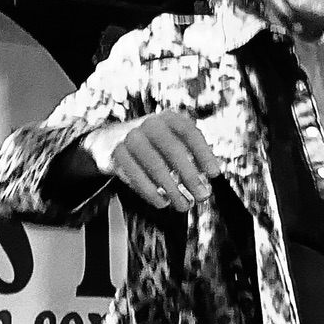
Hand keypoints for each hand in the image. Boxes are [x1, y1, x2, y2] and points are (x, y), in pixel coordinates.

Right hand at [83, 111, 221, 211]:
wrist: (109, 140)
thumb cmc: (151, 145)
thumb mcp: (171, 140)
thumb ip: (191, 154)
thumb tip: (209, 177)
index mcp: (168, 118)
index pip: (190, 132)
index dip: (204, 153)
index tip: (214, 174)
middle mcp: (150, 124)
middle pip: (174, 150)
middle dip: (190, 176)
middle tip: (202, 196)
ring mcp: (131, 138)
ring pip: (156, 166)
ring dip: (173, 190)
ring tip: (184, 205)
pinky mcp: (117, 154)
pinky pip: (137, 177)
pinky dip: (152, 193)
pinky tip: (163, 203)